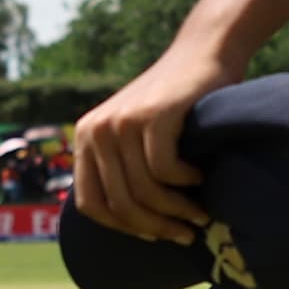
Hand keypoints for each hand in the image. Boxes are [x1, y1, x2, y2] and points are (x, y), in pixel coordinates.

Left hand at [68, 50, 220, 242]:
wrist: (203, 53)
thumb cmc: (176, 105)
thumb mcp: (137, 135)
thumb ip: (124, 168)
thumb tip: (134, 228)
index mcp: (85, 139)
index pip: (90, 204)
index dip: (122, 227)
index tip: (153, 236)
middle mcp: (96, 130)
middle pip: (120, 203)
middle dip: (155, 227)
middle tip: (185, 235)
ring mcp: (122, 121)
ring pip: (144, 191)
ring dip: (177, 210)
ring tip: (200, 213)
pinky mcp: (152, 116)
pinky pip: (165, 170)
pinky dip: (187, 182)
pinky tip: (201, 175)